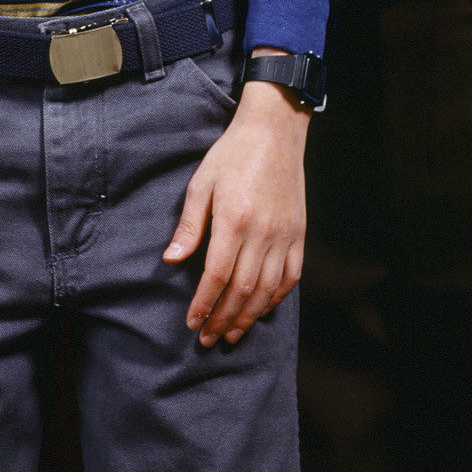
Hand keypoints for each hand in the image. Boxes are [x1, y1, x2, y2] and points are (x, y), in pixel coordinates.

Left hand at [163, 72, 308, 346]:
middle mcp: (263, 232)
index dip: (204, 304)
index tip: (192, 323)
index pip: (217, 275)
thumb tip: (172, 260)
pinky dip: (276, 298)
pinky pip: (291, 276)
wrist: (274, 133)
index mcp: (235, 220)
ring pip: (268, 289)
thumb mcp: (201, 184)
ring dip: (248, 316)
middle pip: (243, 289)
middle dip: (223, 318)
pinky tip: (261, 310)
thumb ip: (189, 225)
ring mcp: (285, 235)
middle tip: (207, 338)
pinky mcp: (299, 233)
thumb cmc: (231, 155)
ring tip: (232, 334)